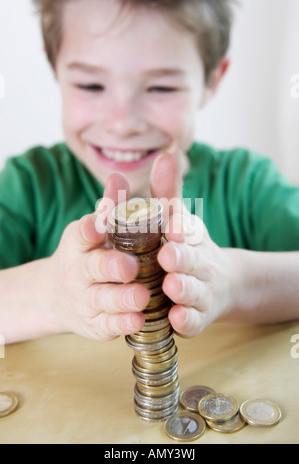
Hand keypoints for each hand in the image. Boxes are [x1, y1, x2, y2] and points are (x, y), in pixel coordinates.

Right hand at [47, 173, 148, 340]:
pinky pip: (110, 325)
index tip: (99, 223)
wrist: (61, 295)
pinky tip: (138, 320)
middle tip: (130, 266)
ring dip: (122, 298)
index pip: (82, 233)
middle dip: (111, 266)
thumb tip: (119, 174)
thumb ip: (111, 205)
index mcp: (80, 242)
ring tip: (141, 296)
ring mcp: (86, 299)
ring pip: (103, 299)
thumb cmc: (89, 254)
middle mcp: (79, 271)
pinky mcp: (96, 324)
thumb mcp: (95, 229)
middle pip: (93, 268)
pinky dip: (123, 324)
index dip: (90, 228)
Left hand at [150, 149, 235, 337]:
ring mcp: (201, 291)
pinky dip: (186, 321)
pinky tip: (176, 319)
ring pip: (194, 291)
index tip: (171, 226)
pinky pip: (194, 321)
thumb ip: (167, 191)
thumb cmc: (187, 246)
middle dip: (181, 258)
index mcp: (190, 236)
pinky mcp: (198, 317)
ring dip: (184, 289)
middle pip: (192, 260)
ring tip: (172, 286)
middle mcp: (199, 263)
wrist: (219, 283)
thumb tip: (166, 153)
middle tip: (168, 256)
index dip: (181, 228)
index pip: (188, 229)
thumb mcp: (178, 217)